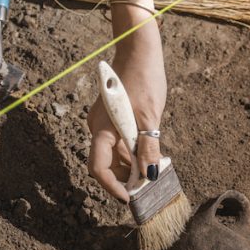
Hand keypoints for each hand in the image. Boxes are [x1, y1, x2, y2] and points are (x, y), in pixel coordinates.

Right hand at [86, 32, 165, 202]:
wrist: (138, 50)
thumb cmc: (143, 79)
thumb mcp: (150, 117)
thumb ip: (148, 147)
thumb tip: (149, 174)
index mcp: (101, 128)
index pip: (98, 168)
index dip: (112, 187)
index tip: (129, 198)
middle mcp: (98, 128)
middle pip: (105, 164)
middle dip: (123, 179)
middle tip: (146, 188)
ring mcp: (104, 122)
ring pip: (113, 154)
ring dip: (129, 166)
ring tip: (151, 173)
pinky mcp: (113, 118)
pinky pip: (118, 142)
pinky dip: (131, 152)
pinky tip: (148, 155)